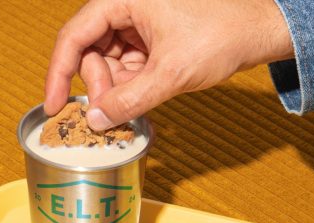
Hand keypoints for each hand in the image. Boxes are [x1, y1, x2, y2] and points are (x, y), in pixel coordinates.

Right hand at [44, 0, 292, 129]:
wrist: (258, 33)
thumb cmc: (223, 34)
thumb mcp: (172, 73)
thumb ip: (130, 100)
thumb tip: (96, 120)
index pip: (75, 35)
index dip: (59, 72)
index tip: (55, 104)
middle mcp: (124, 8)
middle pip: (89, 53)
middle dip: (98, 87)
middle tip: (110, 114)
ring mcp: (135, 26)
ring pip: (106, 64)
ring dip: (114, 91)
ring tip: (133, 106)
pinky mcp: (146, 42)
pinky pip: (124, 69)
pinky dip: (127, 89)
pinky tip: (140, 100)